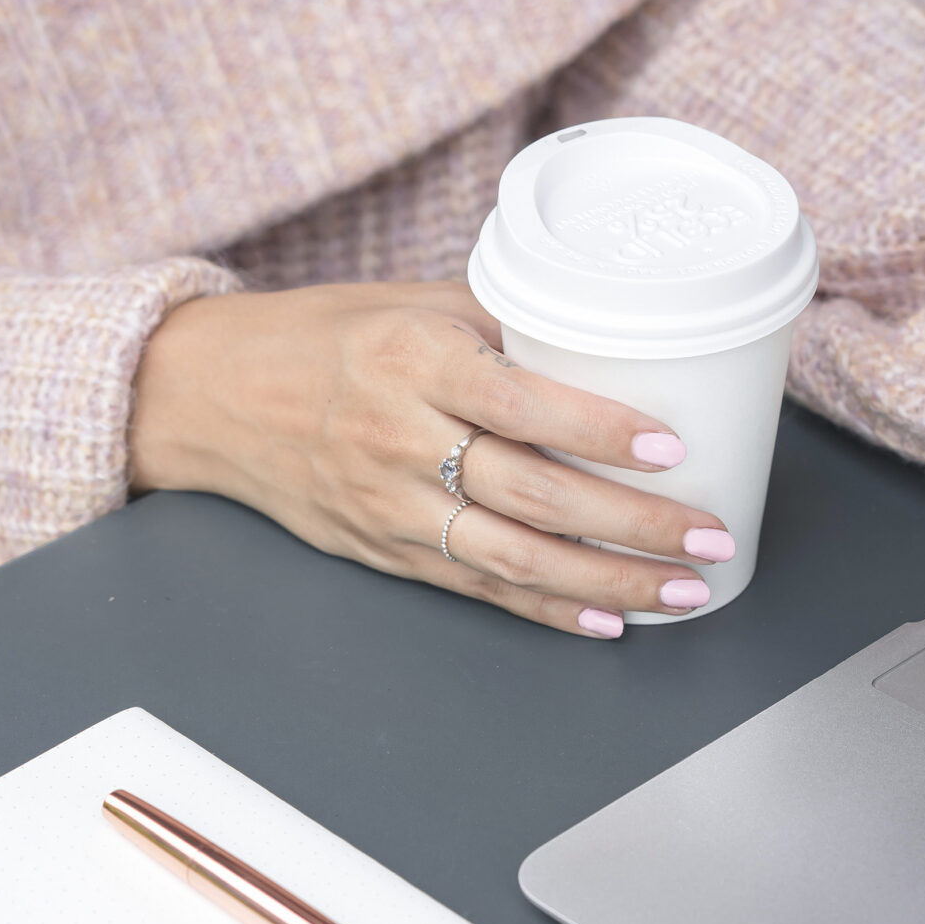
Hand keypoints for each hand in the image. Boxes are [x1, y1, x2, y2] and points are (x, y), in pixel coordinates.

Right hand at [129, 282, 734, 637]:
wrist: (216, 398)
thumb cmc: (326, 337)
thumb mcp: (413, 304)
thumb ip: (505, 325)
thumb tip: (612, 338)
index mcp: (414, 360)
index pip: (521, 401)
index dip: (599, 429)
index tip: (670, 447)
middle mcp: (401, 438)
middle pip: (533, 494)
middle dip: (633, 522)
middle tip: (708, 535)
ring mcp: (391, 506)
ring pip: (516, 556)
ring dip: (608, 581)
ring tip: (681, 590)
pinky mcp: (387, 551)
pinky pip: (479, 587)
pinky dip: (546, 609)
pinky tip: (606, 619)